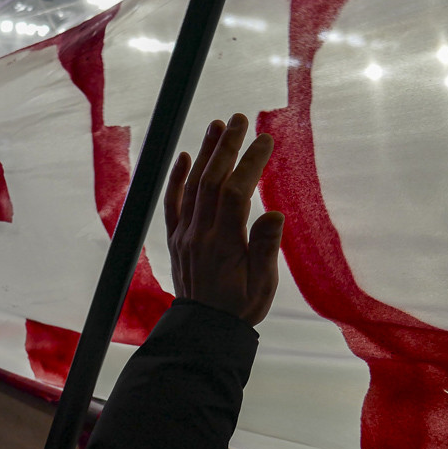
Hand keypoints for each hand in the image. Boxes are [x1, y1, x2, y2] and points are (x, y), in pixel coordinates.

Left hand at [163, 113, 283, 325]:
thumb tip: (274, 213)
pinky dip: (177, 178)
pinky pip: (173, 203)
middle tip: (240, 118)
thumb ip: (265, 248)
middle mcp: (200, 234)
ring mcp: (184, 235)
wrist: (204, 329)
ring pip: (192, 187)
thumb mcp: (263, 285)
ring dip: (205, 153)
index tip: (265, 139)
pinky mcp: (176, 239)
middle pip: (212, 181)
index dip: (250, 163)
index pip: (236, 193)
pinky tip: (186, 156)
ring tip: (218, 125)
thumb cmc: (240, 307)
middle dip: (227, 147)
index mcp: (224, 244)